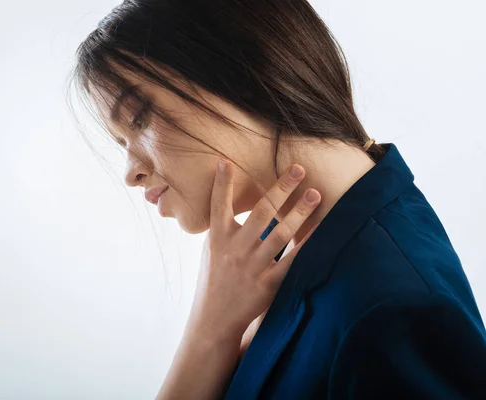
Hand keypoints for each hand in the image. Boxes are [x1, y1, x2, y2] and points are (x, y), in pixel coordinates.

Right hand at [186, 159, 320, 342]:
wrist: (214, 318)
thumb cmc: (213, 279)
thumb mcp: (211, 251)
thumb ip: (222, 228)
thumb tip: (228, 200)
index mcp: (217, 239)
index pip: (218, 206)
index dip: (221, 184)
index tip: (226, 161)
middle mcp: (234, 250)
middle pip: (260, 213)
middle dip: (280, 188)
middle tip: (299, 168)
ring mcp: (251, 267)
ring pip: (280, 233)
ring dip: (300, 212)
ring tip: (315, 194)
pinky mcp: (267, 284)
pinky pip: (292, 261)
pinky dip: (308, 245)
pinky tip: (322, 230)